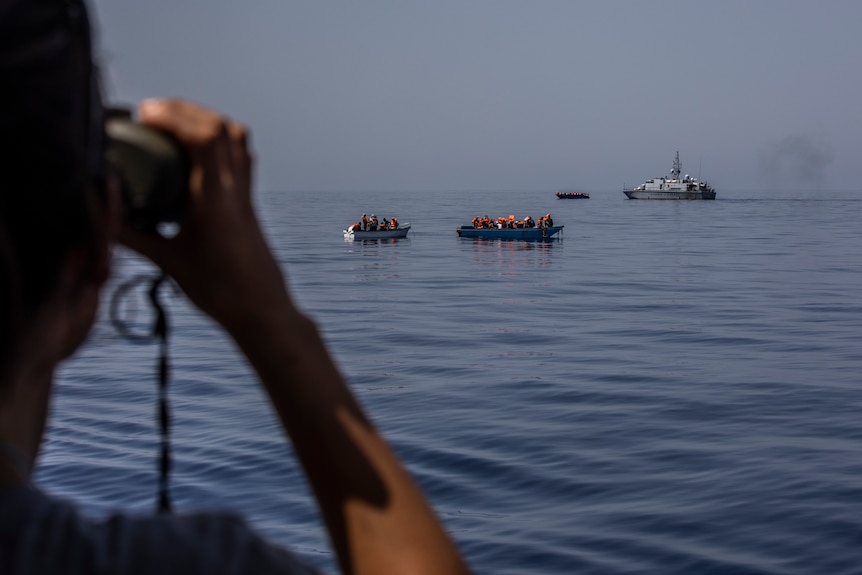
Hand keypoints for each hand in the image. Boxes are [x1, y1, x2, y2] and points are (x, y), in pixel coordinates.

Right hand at [119, 99, 294, 331]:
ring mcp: (246, 194)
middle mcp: (236, 189)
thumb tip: (98, 213)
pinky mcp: (248, 202)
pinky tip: (194, 152)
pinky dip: (218, 141)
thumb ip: (131, 235)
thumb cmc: (221, 292)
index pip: (205, 138)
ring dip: (205, 121)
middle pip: (222, 128)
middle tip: (150, 114)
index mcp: (216, 198)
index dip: (174, 116)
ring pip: (236, 139)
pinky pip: (240, 156)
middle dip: (185, 111)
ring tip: (171, 123)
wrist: (262, 311)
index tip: (143, 115)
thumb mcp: (168, 262)